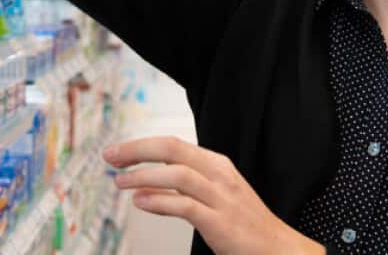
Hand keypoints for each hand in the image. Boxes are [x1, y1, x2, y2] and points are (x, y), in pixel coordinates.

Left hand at [105, 137, 324, 254]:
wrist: (276, 247)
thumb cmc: (242, 222)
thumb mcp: (213, 194)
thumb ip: (182, 185)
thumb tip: (144, 182)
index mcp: (216, 163)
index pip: (172, 144)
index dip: (141, 145)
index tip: (117, 152)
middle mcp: (218, 175)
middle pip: (172, 149)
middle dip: (137, 150)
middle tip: (111, 157)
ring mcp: (221, 197)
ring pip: (178, 174)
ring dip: (144, 176)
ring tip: (121, 182)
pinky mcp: (220, 222)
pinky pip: (185, 206)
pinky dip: (160, 201)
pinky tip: (141, 202)